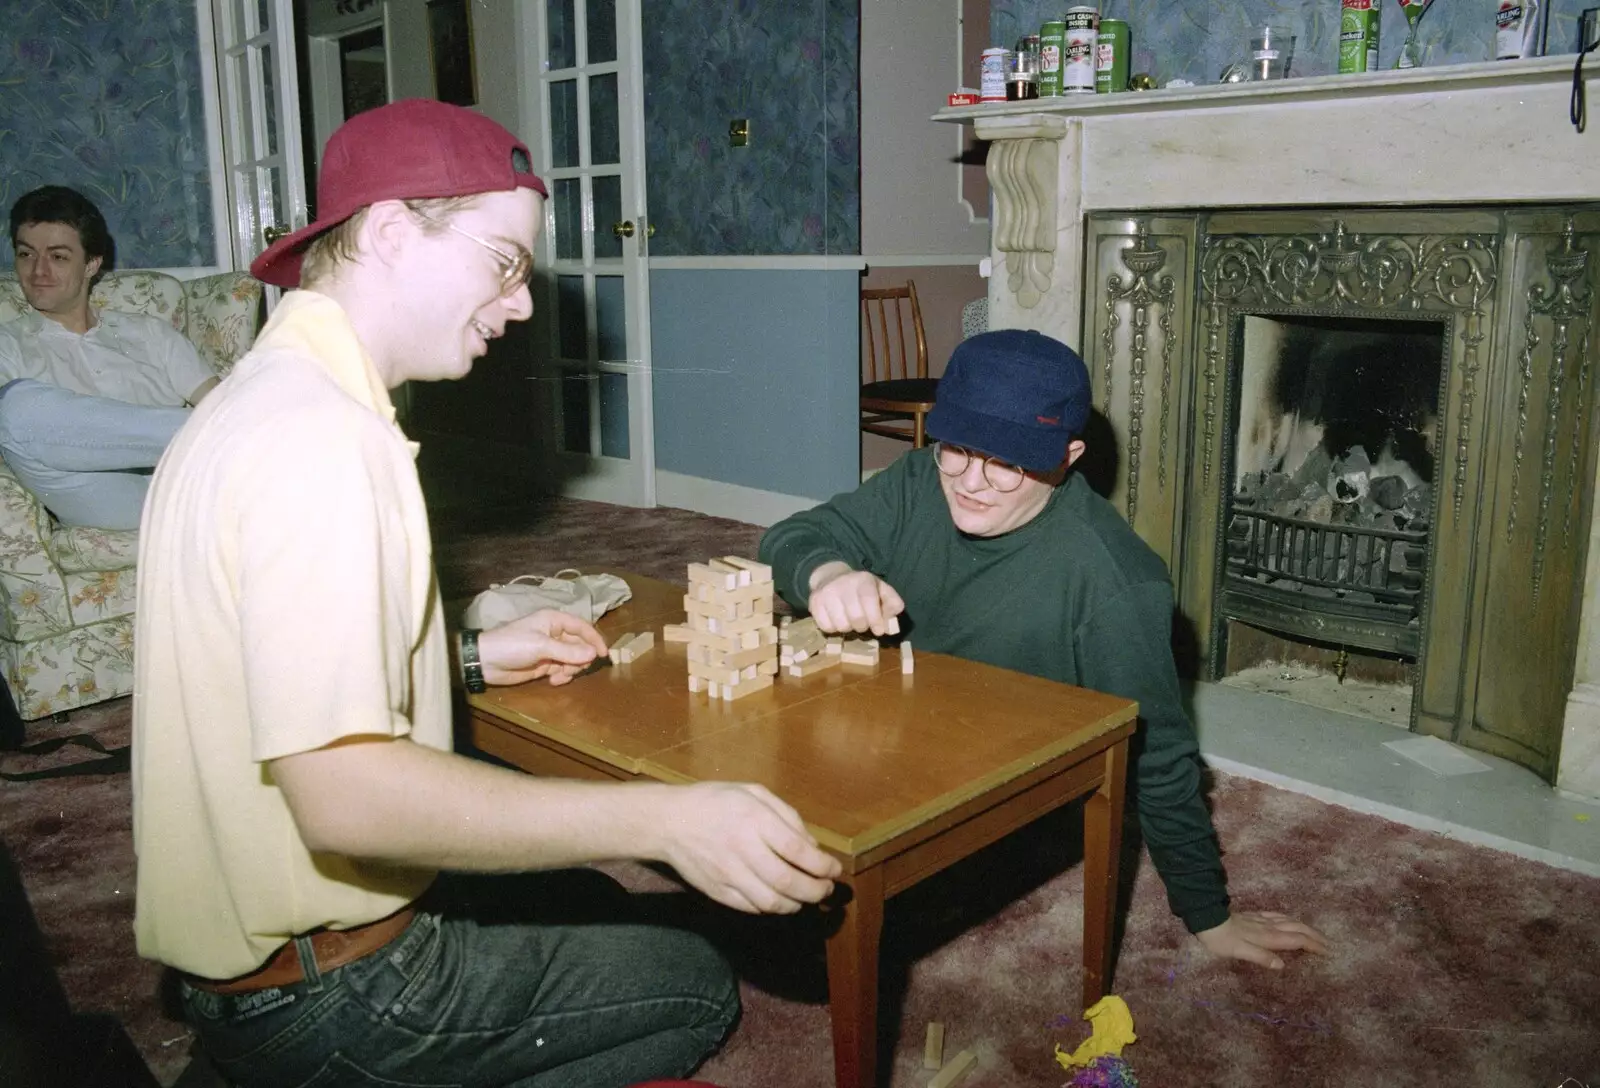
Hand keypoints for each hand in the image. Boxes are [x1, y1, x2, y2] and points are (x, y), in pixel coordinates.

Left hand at [477, 609, 607, 686]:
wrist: (485, 662)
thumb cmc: (512, 645)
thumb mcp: (541, 646)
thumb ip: (568, 651)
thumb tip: (593, 654)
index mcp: (554, 620)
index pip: (583, 627)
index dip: (595, 639)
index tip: (603, 655)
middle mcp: (555, 634)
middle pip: (580, 646)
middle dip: (580, 659)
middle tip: (573, 668)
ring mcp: (550, 650)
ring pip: (573, 660)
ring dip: (571, 670)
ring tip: (559, 675)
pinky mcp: (545, 665)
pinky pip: (563, 670)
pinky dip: (562, 676)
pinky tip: (553, 681)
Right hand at [655, 782, 841, 913]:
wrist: (669, 821)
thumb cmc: (715, 802)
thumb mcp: (753, 792)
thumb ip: (787, 816)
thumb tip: (813, 846)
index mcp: (753, 819)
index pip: (797, 850)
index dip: (822, 865)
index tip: (834, 870)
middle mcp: (742, 848)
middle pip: (788, 881)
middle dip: (816, 891)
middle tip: (827, 890)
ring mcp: (728, 874)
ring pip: (771, 902)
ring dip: (796, 904)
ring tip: (806, 897)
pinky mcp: (717, 891)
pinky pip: (751, 908)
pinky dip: (772, 908)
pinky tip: (780, 899)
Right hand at [807, 563, 904, 636]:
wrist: (831, 576)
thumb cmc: (862, 588)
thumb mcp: (881, 590)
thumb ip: (892, 605)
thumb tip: (890, 625)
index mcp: (863, 580)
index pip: (869, 601)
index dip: (876, 619)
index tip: (879, 630)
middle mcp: (843, 584)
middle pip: (856, 618)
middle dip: (862, 626)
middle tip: (863, 623)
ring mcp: (826, 593)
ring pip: (841, 625)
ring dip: (848, 628)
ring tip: (849, 619)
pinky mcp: (814, 602)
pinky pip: (826, 627)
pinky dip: (833, 628)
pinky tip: (836, 619)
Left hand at [1194, 910, 1328, 968]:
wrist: (1207, 918)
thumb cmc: (1221, 940)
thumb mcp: (1239, 952)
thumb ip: (1261, 957)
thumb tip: (1282, 965)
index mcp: (1268, 937)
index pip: (1297, 940)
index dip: (1313, 945)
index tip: (1328, 952)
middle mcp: (1268, 926)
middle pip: (1297, 928)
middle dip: (1314, 936)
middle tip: (1329, 944)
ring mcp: (1261, 919)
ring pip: (1289, 920)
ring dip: (1305, 926)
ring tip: (1315, 933)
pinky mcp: (1253, 916)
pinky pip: (1277, 915)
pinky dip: (1289, 918)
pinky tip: (1288, 919)